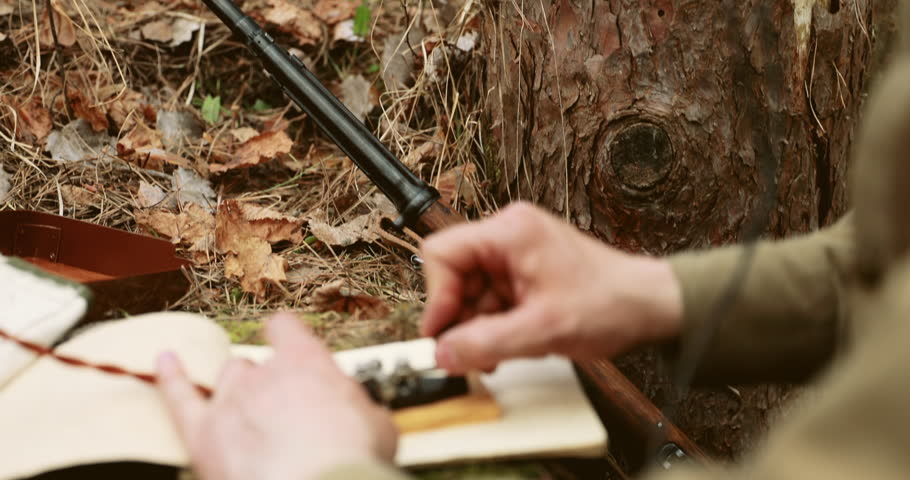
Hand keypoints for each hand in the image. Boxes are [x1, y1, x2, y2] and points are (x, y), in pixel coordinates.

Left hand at [155, 312, 397, 479]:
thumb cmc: (353, 460)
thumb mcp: (378, 425)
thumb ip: (361, 409)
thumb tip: (365, 415)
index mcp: (305, 361)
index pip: (285, 327)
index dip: (287, 337)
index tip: (290, 345)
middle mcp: (262, 373)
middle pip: (253, 364)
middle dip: (265, 384)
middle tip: (285, 414)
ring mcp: (229, 402)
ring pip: (226, 381)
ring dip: (237, 394)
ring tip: (251, 420)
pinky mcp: (203, 436)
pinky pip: (180, 398)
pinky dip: (171, 378)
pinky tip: (165, 361)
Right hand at [420, 202, 682, 373]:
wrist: (650, 307)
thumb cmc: (611, 303)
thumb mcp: (542, 330)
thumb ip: (487, 343)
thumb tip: (443, 354)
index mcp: (510, 232)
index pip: (442, 254)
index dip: (437, 297)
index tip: (442, 333)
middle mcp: (509, 235)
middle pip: (454, 276)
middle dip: (462, 319)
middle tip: (472, 353)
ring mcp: (516, 254)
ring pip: (471, 293)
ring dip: (480, 328)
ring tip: (502, 352)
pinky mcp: (524, 273)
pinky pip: (492, 300)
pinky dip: (496, 326)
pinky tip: (515, 343)